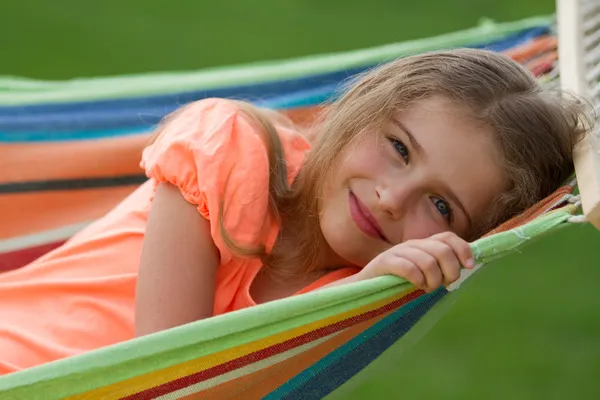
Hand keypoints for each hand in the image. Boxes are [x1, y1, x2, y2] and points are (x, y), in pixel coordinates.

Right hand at [356, 232, 474, 291]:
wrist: (364, 289)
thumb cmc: (397, 283)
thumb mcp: (422, 273)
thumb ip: (440, 268)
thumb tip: (466, 268)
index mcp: (422, 245)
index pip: (448, 237)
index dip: (463, 249)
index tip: (469, 266)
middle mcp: (412, 245)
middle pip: (442, 250)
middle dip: (450, 270)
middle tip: (445, 284)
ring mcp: (397, 252)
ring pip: (428, 262)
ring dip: (434, 280)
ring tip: (428, 288)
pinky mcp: (384, 262)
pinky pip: (408, 268)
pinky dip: (417, 279)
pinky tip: (416, 285)